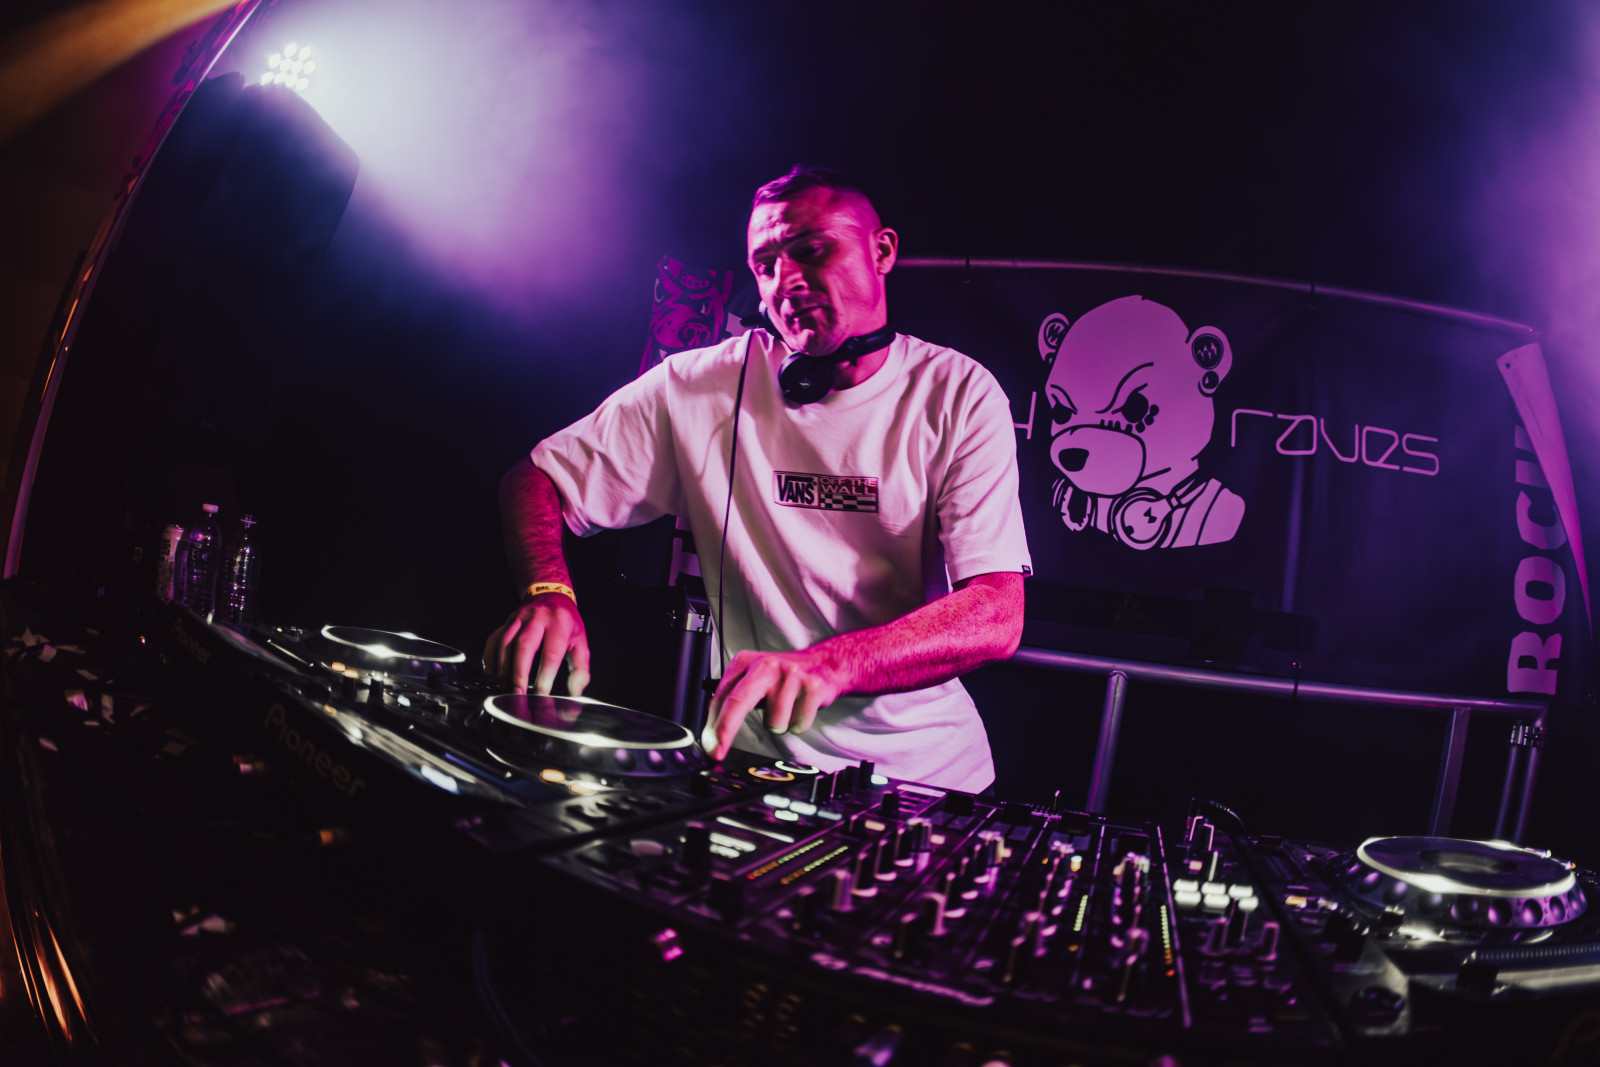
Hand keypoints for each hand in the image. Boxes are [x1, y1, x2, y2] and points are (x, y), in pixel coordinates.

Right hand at [483, 593, 590, 695]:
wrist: (550, 594)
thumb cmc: (566, 622)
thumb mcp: (580, 642)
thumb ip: (580, 669)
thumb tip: (575, 692)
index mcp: (558, 623)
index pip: (551, 652)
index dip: (545, 675)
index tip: (542, 693)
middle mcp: (537, 618)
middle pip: (524, 645)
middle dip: (519, 672)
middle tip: (518, 693)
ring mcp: (519, 618)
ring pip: (505, 643)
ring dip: (504, 668)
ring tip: (505, 687)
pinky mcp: (506, 622)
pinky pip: (494, 640)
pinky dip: (490, 658)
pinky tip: (493, 673)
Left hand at [706, 648, 843, 760]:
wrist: (824, 663)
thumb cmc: (784, 676)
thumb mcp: (754, 677)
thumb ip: (734, 697)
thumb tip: (712, 729)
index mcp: (746, 662)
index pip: (722, 697)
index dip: (713, 725)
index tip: (709, 746)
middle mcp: (765, 666)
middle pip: (738, 702)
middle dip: (725, 731)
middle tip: (716, 752)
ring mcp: (790, 676)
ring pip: (774, 723)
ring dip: (780, 724)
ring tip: (787, 708)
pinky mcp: (812, 687)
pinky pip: (797, 724)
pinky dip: (799, 724)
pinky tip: (802, 708)